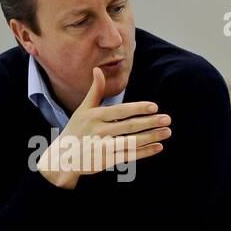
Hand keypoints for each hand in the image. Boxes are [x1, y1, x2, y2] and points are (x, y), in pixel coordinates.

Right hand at [36, 67, 169, 189]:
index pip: (120, 110)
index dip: (138, 108)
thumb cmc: (75, 130)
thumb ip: (95, 90)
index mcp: (94, 116)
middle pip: (129, 126)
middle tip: (168, 119)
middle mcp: (98, 131)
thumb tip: (97, 69)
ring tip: (167, 132)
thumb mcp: (83, 109)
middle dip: (150, 123)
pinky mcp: (106, 161)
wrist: (63, 158)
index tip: (154, 107)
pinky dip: (144, 152)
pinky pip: (129, 155)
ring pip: (131, 142)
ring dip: (151, 137)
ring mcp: (102, 147)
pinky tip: (158, 147)